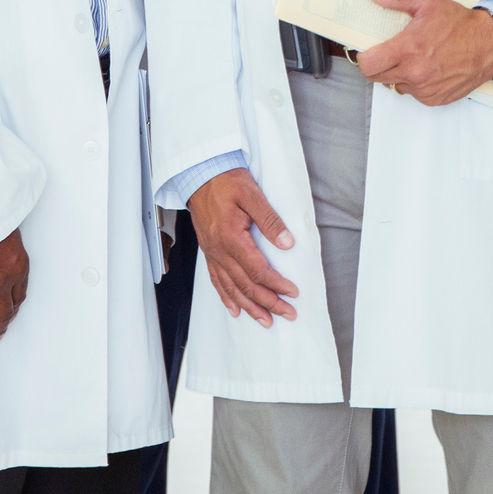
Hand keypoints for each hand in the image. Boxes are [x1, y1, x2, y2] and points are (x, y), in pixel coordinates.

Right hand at [186, 168, 297, 326]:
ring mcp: (212, 252)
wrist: (199, 173)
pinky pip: (216, 280)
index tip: (292, 292)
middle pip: (246, 285)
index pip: (258, 270)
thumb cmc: (225, 180)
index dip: (276, 284)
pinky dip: (226, 297)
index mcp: (231, 237)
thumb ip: (270, 220)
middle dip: (268, 302)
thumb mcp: (252, 194)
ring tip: (265, 320)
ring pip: (231, 288)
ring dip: (249, 307)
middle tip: (287, 313)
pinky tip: (234, 308)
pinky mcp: (208, 250)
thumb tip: (287, 243)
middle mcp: (219, 249)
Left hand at [353, 0, 492, 105]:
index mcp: (408, 49)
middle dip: (378, 65)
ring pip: (395, 86)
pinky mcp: (435, 98)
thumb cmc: (460, 23)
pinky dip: (415, 84)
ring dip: (397, 74)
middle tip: (389, 53)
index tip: (368, 51)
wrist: (489, 44)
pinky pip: (414, 94)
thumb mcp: (427, 1)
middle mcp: (415, 73)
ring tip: (412, 58)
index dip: (364, 57)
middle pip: (376, 78)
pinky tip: (425, 68)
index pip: (368, 65)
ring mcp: (425, 89)